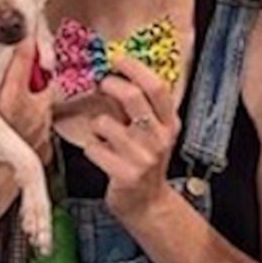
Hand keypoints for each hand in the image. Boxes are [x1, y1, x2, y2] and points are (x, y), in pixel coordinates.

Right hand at [0, 41, 54, 226]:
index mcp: (12, 101)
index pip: (25, 59)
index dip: (26, 41)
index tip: (23, 31)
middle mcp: (33, 114)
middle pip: (42, 77)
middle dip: (31, 70)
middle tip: (18, 65)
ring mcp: (42, 131)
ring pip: (44, 101)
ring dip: (32, 94)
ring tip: (12, 96)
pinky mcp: (45, 146)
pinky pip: (43, 123)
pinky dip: (33, 119)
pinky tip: (17, 123)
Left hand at [85, 56, 179, 220]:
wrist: (148, 203)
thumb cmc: (145, 161)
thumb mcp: (155, 133)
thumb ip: (143, 108)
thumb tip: (117, 72)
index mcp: (170, 124)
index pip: (156, 87)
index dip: (135, 68)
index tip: (118, 59)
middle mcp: (160, 138)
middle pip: (132, 97)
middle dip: (111, 85)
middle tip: (102, 84)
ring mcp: (143, 157)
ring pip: (105, 123)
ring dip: (96, 125)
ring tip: (102, 133)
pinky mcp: (125, 174)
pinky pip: (94, 148)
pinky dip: (91, 147)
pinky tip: (100, 154)